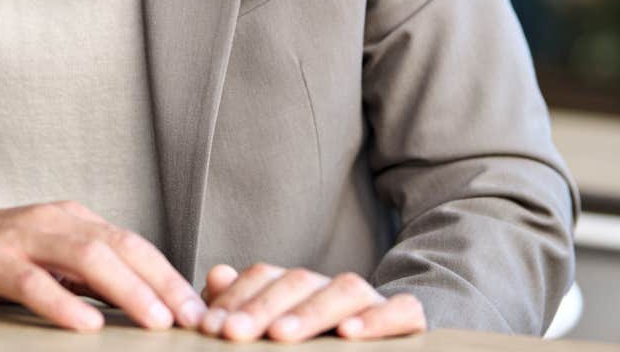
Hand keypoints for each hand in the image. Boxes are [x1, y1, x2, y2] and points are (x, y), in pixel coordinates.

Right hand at [0, 201, 204, 332]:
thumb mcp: (44, 258)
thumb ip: (85, 274)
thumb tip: (138, 302)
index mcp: (72, 220)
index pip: (133, 244)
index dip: (169, 275)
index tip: (199, 307)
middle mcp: (52, 221)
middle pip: (120, 246)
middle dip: (162, 282)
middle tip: (191, 317)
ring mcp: (20, 238)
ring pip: (85, 257)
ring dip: (126, 289)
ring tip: (154, 319)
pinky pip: (32, 281)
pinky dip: (63, 302)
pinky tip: (85, 323)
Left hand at [199, 263, 426, 341]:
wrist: (381, 351)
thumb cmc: (315, 343)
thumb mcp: (274, 326)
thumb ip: (244, 306)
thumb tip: (217, 276)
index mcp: (299, 287)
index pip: (266, 276)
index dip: (237, 298)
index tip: (211, 327)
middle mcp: (333, 288)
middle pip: (300, 281)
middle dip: (263, 307)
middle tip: (233, 333)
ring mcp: (372, 302)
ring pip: (346, 289)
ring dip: (311, 312)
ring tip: (280, 335)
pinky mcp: (408, 320)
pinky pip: (402, 310)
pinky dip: (377, 320)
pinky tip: (347, 334)